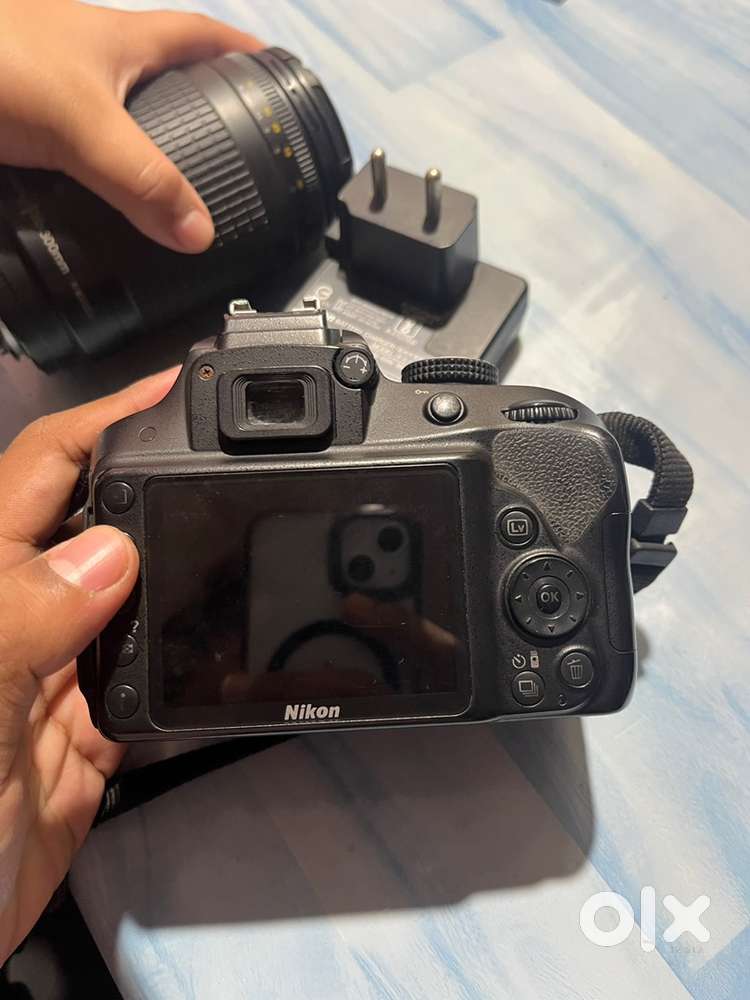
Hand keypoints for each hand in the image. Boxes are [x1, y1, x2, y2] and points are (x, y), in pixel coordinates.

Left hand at [0, 1, 260, 251]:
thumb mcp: (82, 126)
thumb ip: (143, 181)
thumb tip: (200, 233)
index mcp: (120, 39)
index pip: (197, 34)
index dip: (240, 52)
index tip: (275, 72)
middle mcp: (88, 55)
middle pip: (160, 74)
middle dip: (199, 103)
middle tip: (232, 147)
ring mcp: (53, 86)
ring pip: (116, 115)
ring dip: (145, 146)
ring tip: (176, 188)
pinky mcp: (22, 121)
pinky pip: (76, 149)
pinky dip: (97, 174)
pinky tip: (102, 203)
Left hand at [0, 369, 177, 962]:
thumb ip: (22, 621)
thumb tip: (111, 550)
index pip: (41, 476)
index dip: (103, 423)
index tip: (173, 390)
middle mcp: (18, 618)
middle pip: (96, 529)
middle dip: (156, 488)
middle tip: (233, 460)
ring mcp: (52, 678)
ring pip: (129, 605)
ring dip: (176, 577)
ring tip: (243, 539)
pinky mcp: (85, 737)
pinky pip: (144, 685)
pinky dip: (181, 669)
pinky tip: (217, 651)